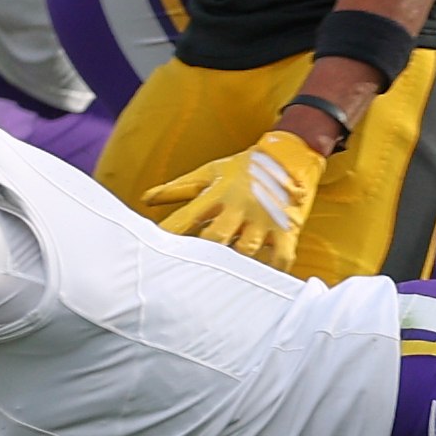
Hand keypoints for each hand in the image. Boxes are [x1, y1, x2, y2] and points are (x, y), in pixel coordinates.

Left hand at [140, 126, 326, 269]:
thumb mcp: (210, 172)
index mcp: (218, 194)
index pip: (187, 218)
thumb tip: (145, 199)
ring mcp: (264, 219)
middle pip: (215, 237)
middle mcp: (240, 207)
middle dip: (201, 254)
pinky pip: (280, 257)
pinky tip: (260, 281)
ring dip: (233, 266)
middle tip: (186, 273)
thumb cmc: (243, 166)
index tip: (154, 252)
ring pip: (245, 250)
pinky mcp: (286, 229)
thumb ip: (178, 188)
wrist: (291, 153)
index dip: (169, 235)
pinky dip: (271, 271)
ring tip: (218, 282)